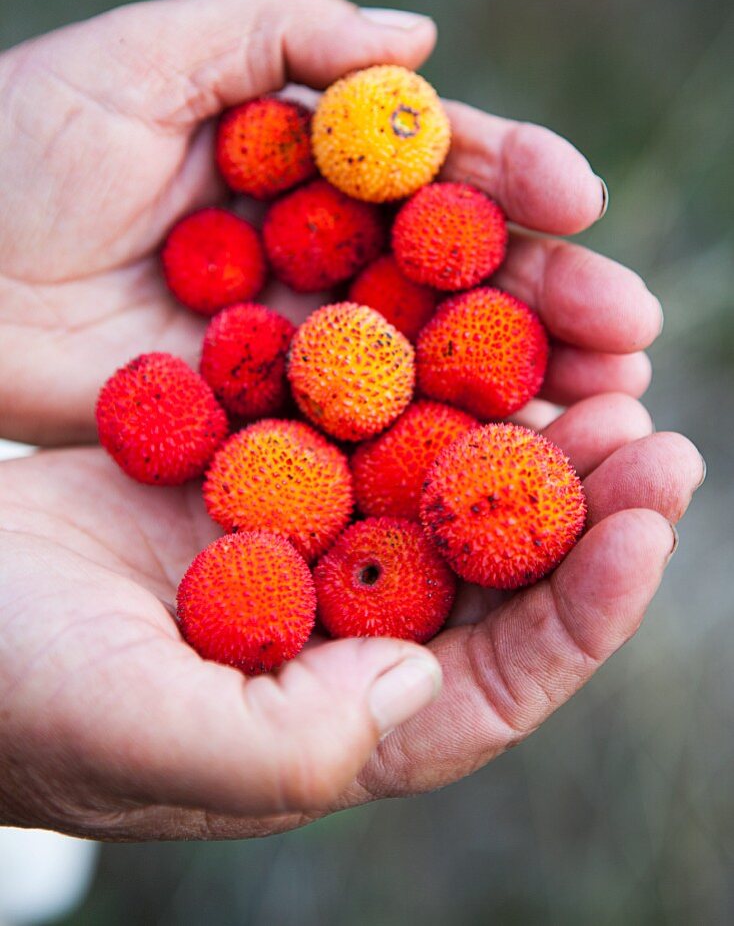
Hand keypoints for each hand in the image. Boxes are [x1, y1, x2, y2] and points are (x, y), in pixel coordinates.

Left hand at [0, 0, 660, 444]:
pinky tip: (503, 464)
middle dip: (546, 295)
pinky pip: (360, 434)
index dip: (508, 174)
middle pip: (453, 274)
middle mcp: (318, 255)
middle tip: (628, 326)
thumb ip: (281, 29)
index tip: (577, 197)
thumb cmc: (12, 146)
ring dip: (519, 380)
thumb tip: (424, 40)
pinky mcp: (264, 422)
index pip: (430, 165)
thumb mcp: (144, 55)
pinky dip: (431, 448)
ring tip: (611, 397)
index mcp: (303, 161)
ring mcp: (298, 345)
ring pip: (427, 360)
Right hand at [0, 401, 702, 839]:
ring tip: (594, 360)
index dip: (583, 610)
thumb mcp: (132, 730)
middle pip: (491, 574)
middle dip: (579, 503)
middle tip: (649, 426)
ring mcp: (304, 538)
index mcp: (331, 720)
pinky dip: (417, 372)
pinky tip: (462, 318)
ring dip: (516, 425)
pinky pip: (363, 414)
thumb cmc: (5, 687)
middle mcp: (338, 630)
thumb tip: (423, 692)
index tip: (649, 520)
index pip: (492, 683)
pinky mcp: (263, 463)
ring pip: (440, 482)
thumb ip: (283, 740)